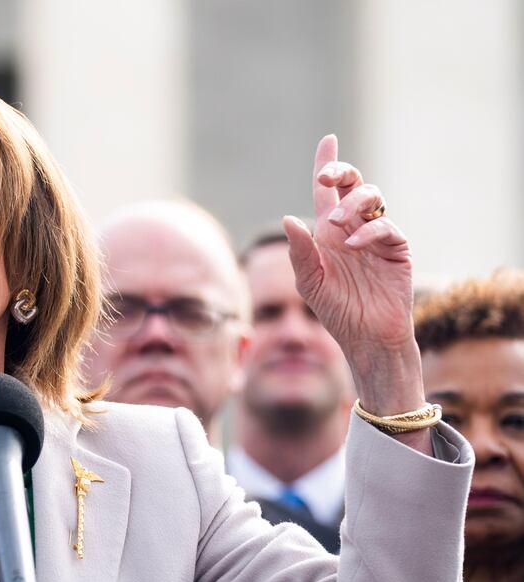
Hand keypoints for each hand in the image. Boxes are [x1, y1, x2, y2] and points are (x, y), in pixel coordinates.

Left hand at [284, 135, 428, 449]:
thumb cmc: (336, 310)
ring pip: (373, 198)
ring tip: (335, 224)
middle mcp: (353, 228)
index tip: (328, 140)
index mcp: (328, 232)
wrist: (365, 337)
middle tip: (326, 177)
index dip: (328, 165)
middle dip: (342, 172)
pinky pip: (387, 227)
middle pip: (353, 185)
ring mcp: (377, 237)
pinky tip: (352, 245)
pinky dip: (369, 231)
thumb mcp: (309, 281)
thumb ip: (299, 251)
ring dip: (353, 203)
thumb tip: (289, 219)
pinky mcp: (397, 250)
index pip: (327, 192)